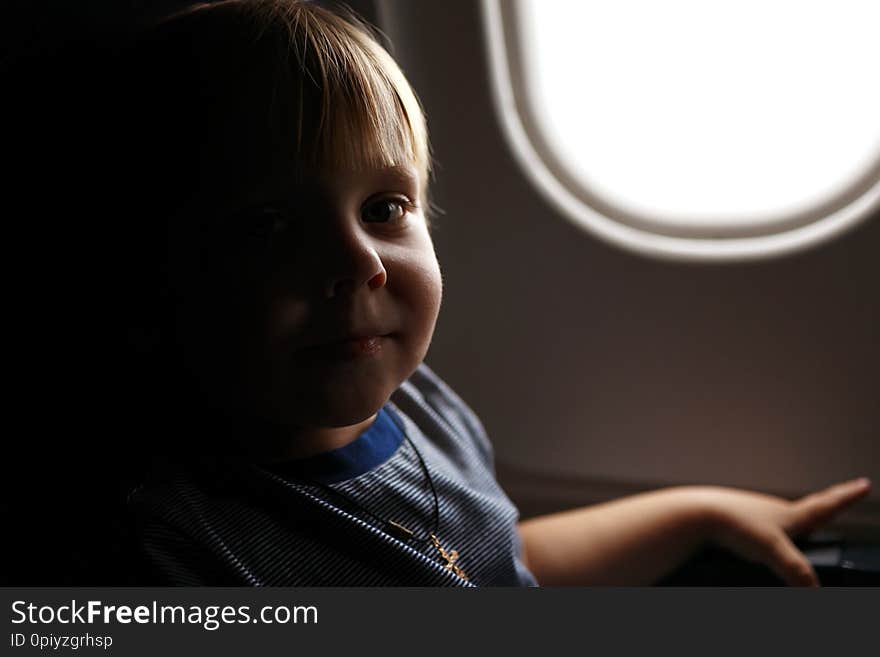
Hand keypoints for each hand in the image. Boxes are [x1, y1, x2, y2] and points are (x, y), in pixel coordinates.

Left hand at [695, 477, 871, 585]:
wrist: (694, 514)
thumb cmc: (732, 523)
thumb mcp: (772, 549)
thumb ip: (797, 571)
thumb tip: (817, 591)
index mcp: (790, 514)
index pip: (827, 505)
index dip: (848, 496)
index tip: (864, 484)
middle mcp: (773, 510)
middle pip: (806, 509)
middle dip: (824, 507)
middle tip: (839, 497)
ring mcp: (753, 513)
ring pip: (779, 518)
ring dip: (793, 521)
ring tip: (804, 524)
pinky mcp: (734, 522)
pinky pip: (756, 528)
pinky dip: (764, 533)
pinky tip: (757, 540)